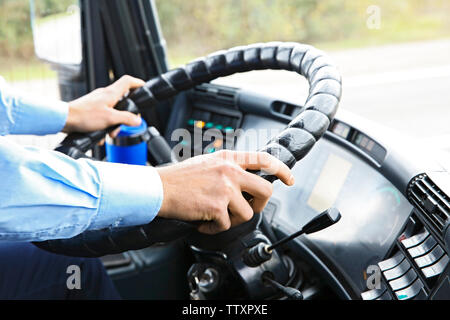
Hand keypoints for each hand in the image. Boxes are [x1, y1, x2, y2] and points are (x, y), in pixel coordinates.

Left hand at [63, 75, 144, 132]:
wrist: (65, 119)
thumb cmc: (84, 116)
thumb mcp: (110, 119)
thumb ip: (126, 118)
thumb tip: (137, 120)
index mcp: (111, 93)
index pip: (128, 81)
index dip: (138, 83)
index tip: (144, 88)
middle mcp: (105, 95)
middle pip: (123, 100)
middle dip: (126, 114)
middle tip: (126, 124)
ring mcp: (98, 101)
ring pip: (113, 111)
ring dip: (114, 123)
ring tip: (109, 132)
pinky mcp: (92, 108)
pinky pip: (104, 116)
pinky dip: (104, 126)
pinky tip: (100, 134)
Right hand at [156, 150, 294, 233]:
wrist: (158, 188)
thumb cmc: (179, 177)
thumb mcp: (207, 162)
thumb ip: (228, 168)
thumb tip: (245, 182)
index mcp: (228, 158)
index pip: (264, 159)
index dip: (282, 169)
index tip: (289, 178)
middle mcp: (230, 171)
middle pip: (266, 190)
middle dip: (260, 204)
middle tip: (247, 207)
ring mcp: (225, 188)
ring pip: (247, 213)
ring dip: (232, 219)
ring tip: (214, 215)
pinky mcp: (217, 207)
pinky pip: (226, 225)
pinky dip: (214, 228)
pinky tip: (202, 221)